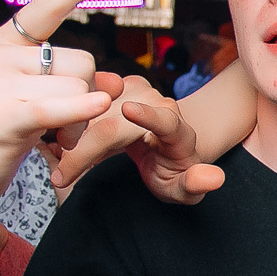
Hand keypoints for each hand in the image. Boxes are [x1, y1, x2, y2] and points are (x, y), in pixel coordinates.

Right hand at [0, 0, 115, 225]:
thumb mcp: (32, 104)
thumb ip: (69, 86)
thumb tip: (115, 80)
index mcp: (1, 46)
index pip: (45, 8)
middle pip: (82, 63)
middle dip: (85, 96)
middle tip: (62, 125)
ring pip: (80, 89)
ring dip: (81, 121)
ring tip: (52, 140)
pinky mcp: (5, 115)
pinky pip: (63, 105)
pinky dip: (82, 112)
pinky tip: (89, 116)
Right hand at [46, 74, 223, 203]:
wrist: (164, 152)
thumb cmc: (173, 174)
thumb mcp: (185, 189)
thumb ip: (196, 184)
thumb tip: (215, 179)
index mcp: (177, 129)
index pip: (164, 120)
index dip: (147, 115)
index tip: (129, 110)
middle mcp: (156, 103)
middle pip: (113, 123)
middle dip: (84, 148)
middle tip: (63, 177)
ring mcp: (134, 91)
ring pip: (91, 111)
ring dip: (70, 136)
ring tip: (63, 164)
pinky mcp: (114, 86)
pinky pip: (83, 99)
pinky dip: (68, 120)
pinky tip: (61, 140)